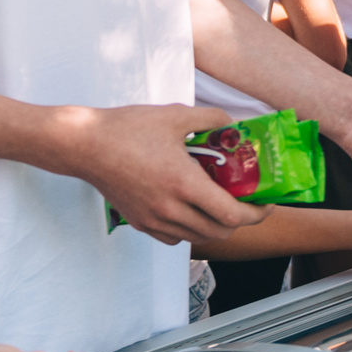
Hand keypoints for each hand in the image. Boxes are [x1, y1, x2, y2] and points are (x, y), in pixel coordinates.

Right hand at [67, 104, 266, 244]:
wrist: (85, 145)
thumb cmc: (128, 128)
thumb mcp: (175, 114)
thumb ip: (210, 118)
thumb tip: (232, 123)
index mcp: (184, 183)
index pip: (233, 215)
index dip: (256, 213)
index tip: (266, 203)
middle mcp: (171, 208)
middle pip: (220, 231)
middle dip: (240, 220)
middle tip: (246, 202)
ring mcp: (154, 219)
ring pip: (198, 236)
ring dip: (215, 224)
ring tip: (219, 202)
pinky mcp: (140, 223)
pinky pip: (175, 237)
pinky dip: (189, 228)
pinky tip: (189, 208)